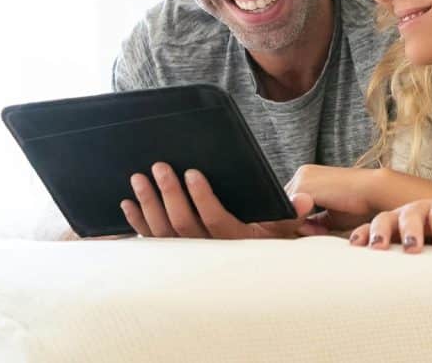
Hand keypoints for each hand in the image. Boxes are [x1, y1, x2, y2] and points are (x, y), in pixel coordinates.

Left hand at [122, 162, 317, 238]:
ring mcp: (186, 256)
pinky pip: (150, 241)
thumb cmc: (265, 238)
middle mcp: (208, 253)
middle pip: (183, 225)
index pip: (215, 220)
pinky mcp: (171, 256)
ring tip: (139, 177)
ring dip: (149, 203)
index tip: (193, 173)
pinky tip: (127, 203)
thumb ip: (290, 213)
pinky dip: (136, 223)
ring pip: (162, 233)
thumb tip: (304, 199)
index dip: (202, 198)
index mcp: (235, 242)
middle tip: (160, 165)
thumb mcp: (282, 228)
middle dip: (169, 193)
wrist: (250, 267)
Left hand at [284, 164, 377, 231]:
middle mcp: (303, 174)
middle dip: (289, 223)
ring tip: (308, 233)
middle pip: (284, 204)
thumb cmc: (358, 204)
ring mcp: (302, 178)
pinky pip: (289, 208)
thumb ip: (312, 222)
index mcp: (309, 177)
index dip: (293, 221)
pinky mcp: (304, 185)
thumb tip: (298, 232)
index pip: (290, 203)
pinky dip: (294, 222)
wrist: (375, 191)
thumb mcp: (330, 217)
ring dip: (291, 223)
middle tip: (301, 236)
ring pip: (284, 207)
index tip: (302, 233)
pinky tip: (308, 230)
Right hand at [349, 198, 431, 252]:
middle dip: (411, 231)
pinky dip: (361, 235)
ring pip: (384, 218)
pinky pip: (366, 229)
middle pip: (411, 215)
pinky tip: (356, 245)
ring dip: (381, 232)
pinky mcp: (379, 229)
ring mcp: (395, 219)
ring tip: (378, 247)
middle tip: (413, 249)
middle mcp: (416, 211)